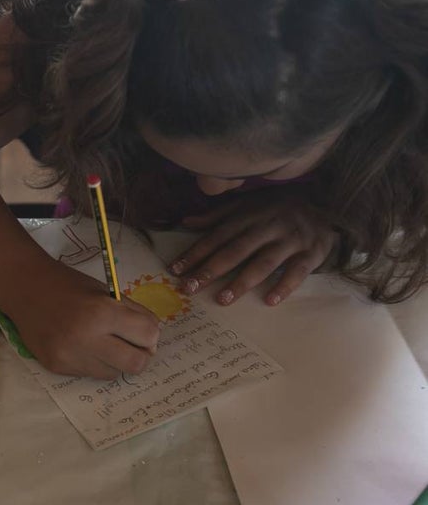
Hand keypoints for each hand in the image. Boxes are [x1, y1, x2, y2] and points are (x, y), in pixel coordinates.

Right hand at [6, 261, 161, 379]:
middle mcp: (86, 338)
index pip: (148, 336)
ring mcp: (69, 356)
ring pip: (113, 374)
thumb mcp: (106, 292)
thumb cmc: (69, 286)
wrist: (25, 289)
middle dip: (140, 355)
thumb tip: (153, 340)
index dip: (150, 334)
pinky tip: (80, 346)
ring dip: (114, 361)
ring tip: (102, 343)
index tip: (142, 330)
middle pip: (135, 364)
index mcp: (102, 313)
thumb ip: (133, 314)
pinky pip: (89, 373)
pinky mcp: (57, 367)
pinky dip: (92, 362)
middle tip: (131, 345)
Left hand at [168, 193, 336, 305]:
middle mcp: (268, 226)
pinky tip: (269, 301)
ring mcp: (291, 240)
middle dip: (211, 269)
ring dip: (242, 281)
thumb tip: (186, 221)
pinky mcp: (312, 253)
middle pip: (236, 250)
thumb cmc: (279, 207)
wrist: (329, 203)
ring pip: (264, 262)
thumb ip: (217, 215)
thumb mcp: (248, 203)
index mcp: (249, 215)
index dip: (196, 252)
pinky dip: (284, 286)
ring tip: (223, 299)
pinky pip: (298, 272)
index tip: (176, 270)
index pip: (218, 235)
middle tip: (190, 288)